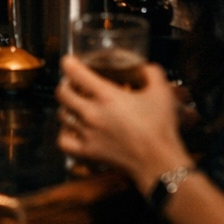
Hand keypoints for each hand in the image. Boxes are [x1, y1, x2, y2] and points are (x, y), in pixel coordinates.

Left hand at [55, 54, 190, 192]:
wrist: (159, 161)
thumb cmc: (161, 128)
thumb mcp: (162, 92)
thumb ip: (152, 73)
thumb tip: (145, 67)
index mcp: (107, 96)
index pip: (73, 71)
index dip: (69, 63)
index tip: (71, 62)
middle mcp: (92, 113)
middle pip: (61, 92)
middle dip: (66, 84)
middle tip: (74, 84)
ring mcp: (87, 133)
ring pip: (62, 114)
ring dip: (67, 107)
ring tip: (76, 105)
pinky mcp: (87, 152)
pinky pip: (63, 141)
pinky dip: (64, 134)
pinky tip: (73, 130)